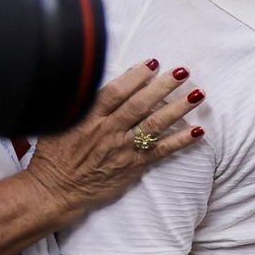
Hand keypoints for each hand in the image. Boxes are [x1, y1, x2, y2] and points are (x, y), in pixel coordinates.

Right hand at [27, 60, 205, 222]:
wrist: (55, 191)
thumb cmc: (56, 155)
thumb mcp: (60, 123)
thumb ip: (80, 103)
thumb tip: (93, 78)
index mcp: (88, 118)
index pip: (115, 93)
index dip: (136, 76)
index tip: (153, 63)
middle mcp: (107, 132)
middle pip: (139, 105)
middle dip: (163, 86)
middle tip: (182, 72)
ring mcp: (122, 149)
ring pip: (154, 125)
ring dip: (178, 108)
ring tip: (197, 94)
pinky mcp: (133, 165)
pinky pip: (161, 151)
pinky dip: (181, 141)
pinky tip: (198, 130)